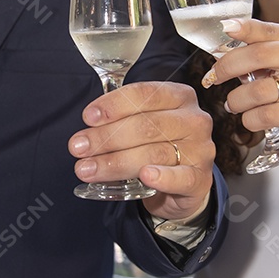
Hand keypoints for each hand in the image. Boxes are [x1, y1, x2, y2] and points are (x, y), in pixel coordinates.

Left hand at [68, 81, 215, 219]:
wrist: (183, 183)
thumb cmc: (158, 145)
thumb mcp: (144, 124)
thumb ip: (121, 118)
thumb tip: (86, 129)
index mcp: (180, 96)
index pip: (146, 94)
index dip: (114, 105)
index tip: (88, 118)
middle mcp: (194, 120)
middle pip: (146, 125)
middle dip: (106, 137)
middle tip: (78, 147)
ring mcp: (200, 150)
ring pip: (154, 153)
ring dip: (115, 162)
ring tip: (87, 169)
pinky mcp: (200, 179)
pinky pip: (181, 178)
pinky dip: (162, 177)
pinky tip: (145, 176)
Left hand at [202, 17, 278, 149]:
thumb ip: (259, 53)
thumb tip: (220, 53)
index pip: (267, 30)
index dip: (244, 29)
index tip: (225, 28)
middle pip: (258, 56)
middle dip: (227, 67)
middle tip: (212, 78)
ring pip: (257, 91)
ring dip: (236, 100)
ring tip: (234, 104)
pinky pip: (265, 115)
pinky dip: (249, 119)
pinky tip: (250, 118)